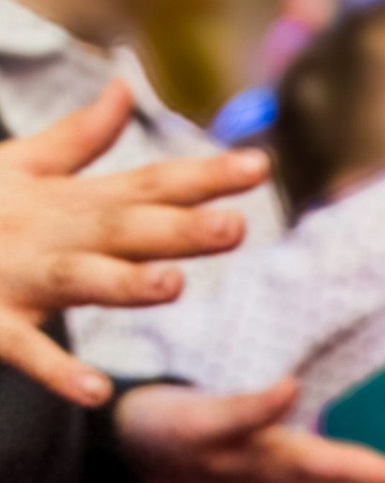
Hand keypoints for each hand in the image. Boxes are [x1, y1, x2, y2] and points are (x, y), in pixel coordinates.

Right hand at [0, 86, 261, 404]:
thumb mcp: (22, 165)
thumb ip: (79, 138)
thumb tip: (123, 90)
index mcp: (69, 202)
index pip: (149, 185)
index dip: (204, 176)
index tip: (262, 167)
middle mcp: (53, 232)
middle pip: (125, 228)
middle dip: (179, 228)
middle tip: (235, 226)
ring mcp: (21, 275)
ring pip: (80, 279)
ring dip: (124, 284)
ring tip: (171, 285)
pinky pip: (29, 350)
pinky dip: (59, 370)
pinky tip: (96, 391)